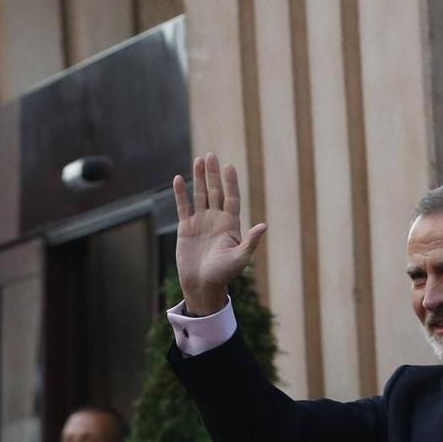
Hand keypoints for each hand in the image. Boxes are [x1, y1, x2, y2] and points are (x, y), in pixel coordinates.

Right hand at [173, 153, 266, 315]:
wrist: (202, 286)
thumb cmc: (223, 274)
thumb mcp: (240, 258)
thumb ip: (250, 241)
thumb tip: (264, 226)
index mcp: (230, 225)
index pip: (231, 198)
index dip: (230, 183)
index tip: (229, 167)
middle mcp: (216, 220)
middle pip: (215, 192)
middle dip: (213, 174)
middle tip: (211, 156)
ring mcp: (200, 222)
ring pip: (200, 195)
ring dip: (199, 178)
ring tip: (198, 160)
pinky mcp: (186, 228)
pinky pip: (183, 207)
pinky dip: (180, 194)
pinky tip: (178, 179)